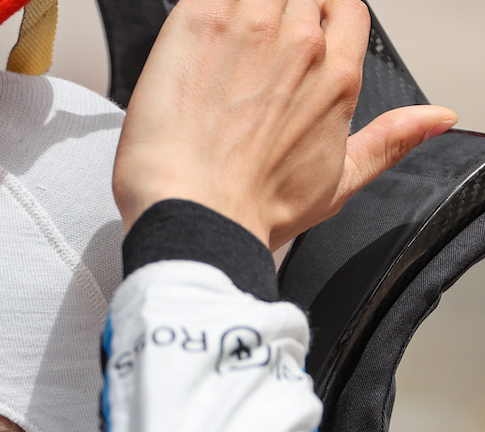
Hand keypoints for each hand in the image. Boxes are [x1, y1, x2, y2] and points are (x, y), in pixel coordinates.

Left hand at [112, 0, 457, 249]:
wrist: (195, 213)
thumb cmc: (253, 208)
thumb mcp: (339, 183)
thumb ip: (389, 141)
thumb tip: (436, 119)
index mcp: (337, 74)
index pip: (344, 6)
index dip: (319, 15)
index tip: (294, 42)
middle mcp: (300, 42)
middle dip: (275, 18)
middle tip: (244, 63)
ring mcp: (248, 27)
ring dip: (240, 13)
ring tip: (217, 58)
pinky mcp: (196, 23)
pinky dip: (205, 10)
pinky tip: (193, 45)